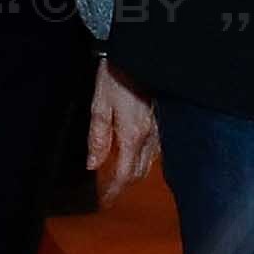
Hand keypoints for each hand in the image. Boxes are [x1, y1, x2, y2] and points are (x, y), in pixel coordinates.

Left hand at [87, 65, 161, 197]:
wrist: (138, 52)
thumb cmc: (116, 75)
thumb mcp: (100, 105)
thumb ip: (98, 137)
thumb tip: (93, 164)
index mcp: (133, 135)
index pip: (123, 173)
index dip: (113, 190)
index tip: (104, 200)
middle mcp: (150, 137)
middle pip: (138, 172)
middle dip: (123, 184)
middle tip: (108, 190)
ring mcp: (158, 130)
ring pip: (149, 162)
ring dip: (134, 172)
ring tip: (117, 175)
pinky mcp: (160, 122)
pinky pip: (154, 150)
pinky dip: (142, 159)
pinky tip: (133, 155)